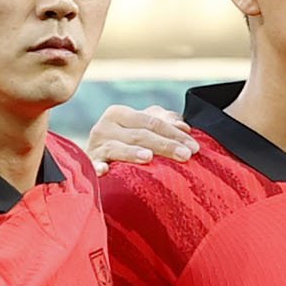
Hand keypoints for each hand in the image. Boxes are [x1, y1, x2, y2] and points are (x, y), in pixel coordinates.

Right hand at [84, 103, 200, 166]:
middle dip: (164, 145)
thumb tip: (183, 125)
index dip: (174, 133)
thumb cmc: (128, 142)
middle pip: (139, 134)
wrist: (97, 157)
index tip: (194, 147)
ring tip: (149, 157)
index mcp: (120, 114)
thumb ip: (163, 122)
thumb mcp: (144, 127)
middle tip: (186, 155)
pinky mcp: (90, 163)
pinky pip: (94, 165)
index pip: (152, 122)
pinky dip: (98, 167)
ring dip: (132, 152)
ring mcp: (96, 146)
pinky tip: (105, 170)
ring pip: (117, 148)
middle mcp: (105, 127)